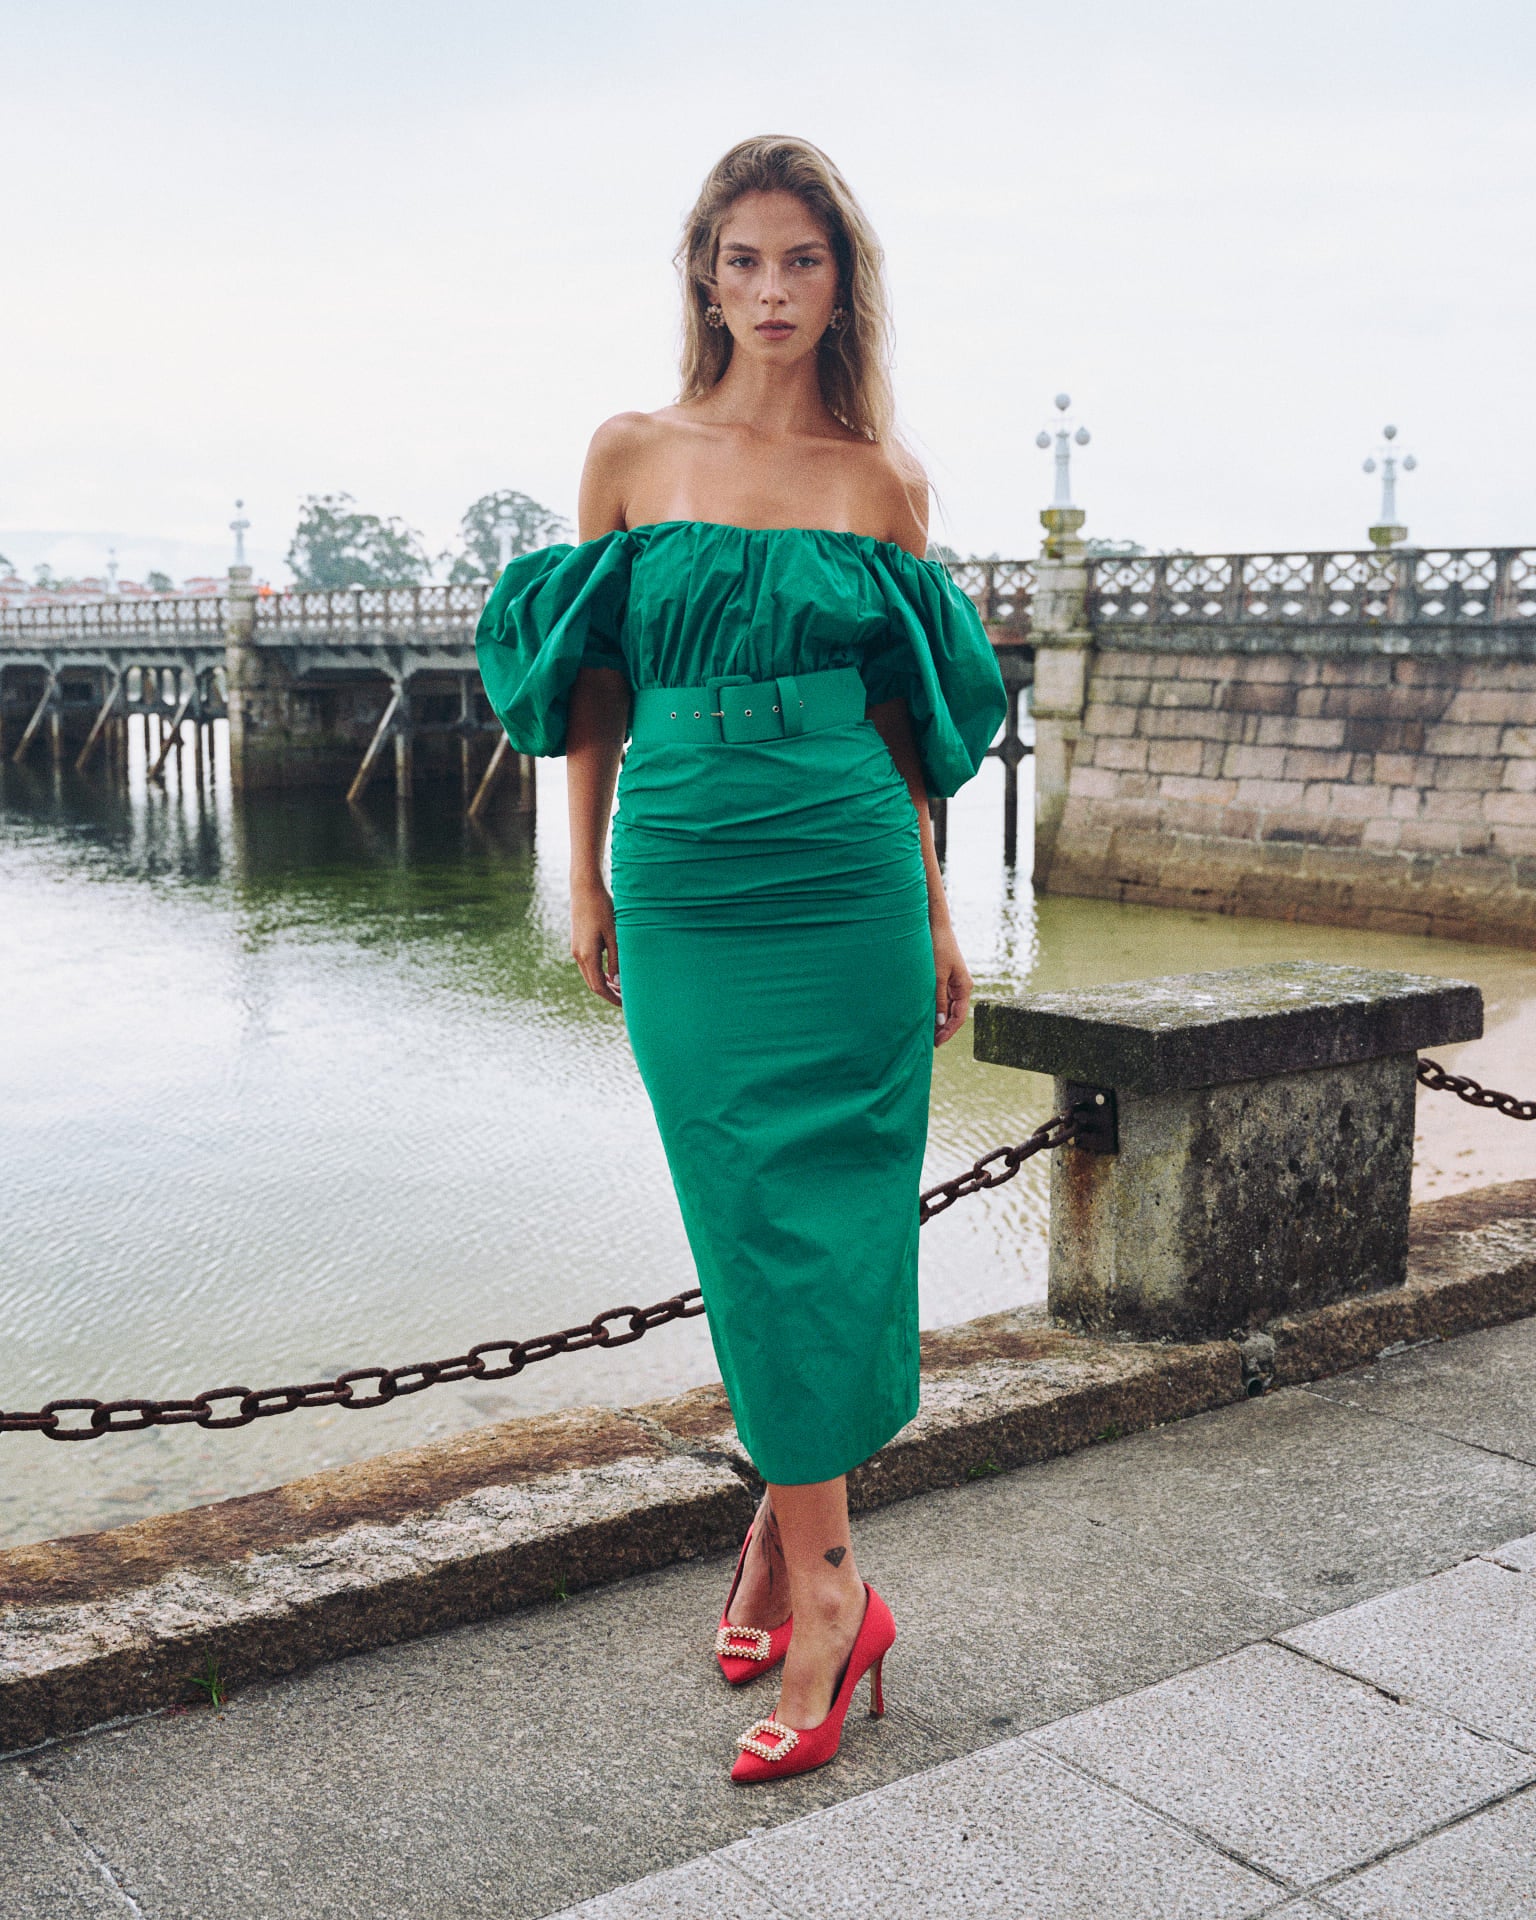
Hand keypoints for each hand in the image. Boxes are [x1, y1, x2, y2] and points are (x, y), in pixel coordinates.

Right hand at [571, 876, 620, 1005]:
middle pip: (593, 983)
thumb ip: (616, 960)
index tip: (625, 1005)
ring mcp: (576, 949)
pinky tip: (612, 972)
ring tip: (621, 988)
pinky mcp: (578, 943)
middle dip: (608, 993)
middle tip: (626, 1000)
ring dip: (604, 983)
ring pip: (590, 975)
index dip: (611, 998)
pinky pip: (588, 965)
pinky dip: (599, 972)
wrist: (585, 889)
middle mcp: (578, 955)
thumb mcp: (614, 935)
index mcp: (587, 955)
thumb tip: (618, 983)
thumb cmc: (603, 909)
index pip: (599, 986)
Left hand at [932, 922, 970, 1045]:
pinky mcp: (945, 978)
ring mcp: (953, 983)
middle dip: (943, 1029)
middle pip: (954, 1014)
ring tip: (925, 1032)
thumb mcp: (936, 977)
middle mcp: (961, 987)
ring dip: (938, 1020)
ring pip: (947, 1007)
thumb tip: (939, 1023)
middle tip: (929, 1042)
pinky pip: (942, 999)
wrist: (935, 927)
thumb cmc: (938, 949)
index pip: (959, 1017)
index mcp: (964, 987)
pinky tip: (925, 1015)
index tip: (937, 1043)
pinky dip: (935, 1008)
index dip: (948, 1031)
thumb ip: (938, 1000)